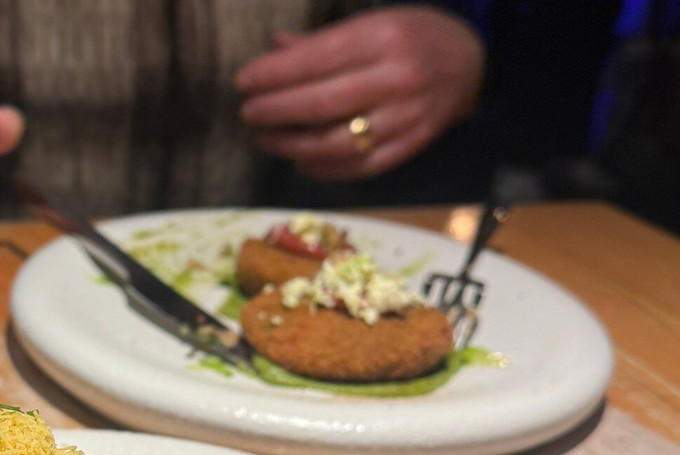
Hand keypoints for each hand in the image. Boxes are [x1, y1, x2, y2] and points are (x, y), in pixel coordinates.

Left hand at [235, 7, 483, 180]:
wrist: (474, 63)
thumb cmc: (413, 37)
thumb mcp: (373, 23)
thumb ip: (323, 42)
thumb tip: (273, 50)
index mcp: (384, 38)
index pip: (316, 60)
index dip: (274, 75)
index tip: (243, 83)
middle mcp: (397, 78)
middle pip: (322, 103)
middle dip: (276, 111)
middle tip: (249, 114)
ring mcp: (406, 117)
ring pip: (338, 142)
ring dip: (294, 145)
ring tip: (266, 140)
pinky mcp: (411, 146)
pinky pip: (360, 167)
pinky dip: (324, 169)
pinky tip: (300, 162)